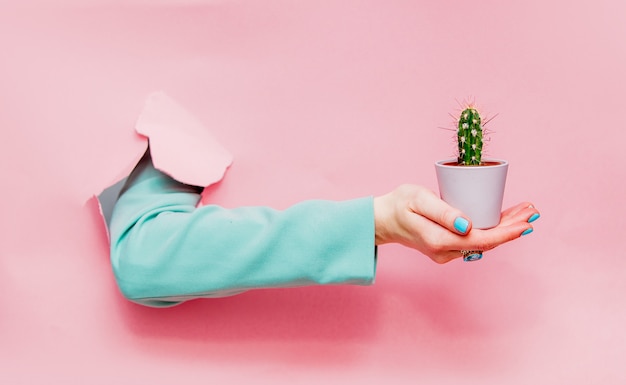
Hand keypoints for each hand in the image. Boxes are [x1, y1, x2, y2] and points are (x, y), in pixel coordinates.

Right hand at [373, 185, 538, 263]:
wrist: (383, 219)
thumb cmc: (399, 205)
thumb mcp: (419, 200)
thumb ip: (443, 213)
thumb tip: (467, 227)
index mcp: (440, 241)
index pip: (482, 239)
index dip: (507, 232)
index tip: (526, 221)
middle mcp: (446, 251)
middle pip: (488, 242)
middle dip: (513, 228)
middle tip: (533, 211)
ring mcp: (447, 252)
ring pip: (484, 241)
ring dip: (506, 227)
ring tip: (526, 211)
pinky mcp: (448, 246)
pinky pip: (476, 240)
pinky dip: (493, 229)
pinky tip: (505, 218)